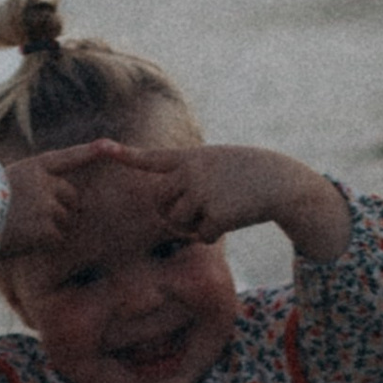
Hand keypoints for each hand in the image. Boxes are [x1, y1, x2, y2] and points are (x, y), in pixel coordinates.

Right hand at [0, 142, 153, 261]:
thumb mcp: (4, 183)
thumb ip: (31, 185)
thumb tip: (58, 198)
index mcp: (32, 167)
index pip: (67, 157)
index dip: (88, 151)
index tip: (109, 144)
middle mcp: (45, 183)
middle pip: (71, 198)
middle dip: (61, 209)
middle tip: (31, 218)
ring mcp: (48, 205)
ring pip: (64, 221)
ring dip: (49, 228)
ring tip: (20, 228)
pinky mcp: (48, 229)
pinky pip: (56, 238)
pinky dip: (42, 244)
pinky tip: (22, 240)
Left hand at [142, 144, 351, 265]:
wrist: (281, 181)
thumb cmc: (248, 173)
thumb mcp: (217, 164)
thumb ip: (190, 178)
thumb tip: (172, 218)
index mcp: (189, 157)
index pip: (151, 157)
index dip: (124, 155)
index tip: (101, 146)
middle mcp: (190, 172)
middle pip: (160, 203)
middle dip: (175, 212)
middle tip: (202, 206)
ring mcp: (201, 192)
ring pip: (177, 222)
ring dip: (194, 225)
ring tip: (220, 208)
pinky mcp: (215, 214)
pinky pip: (200, 236)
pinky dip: (214, 234)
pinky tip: (232, 219)